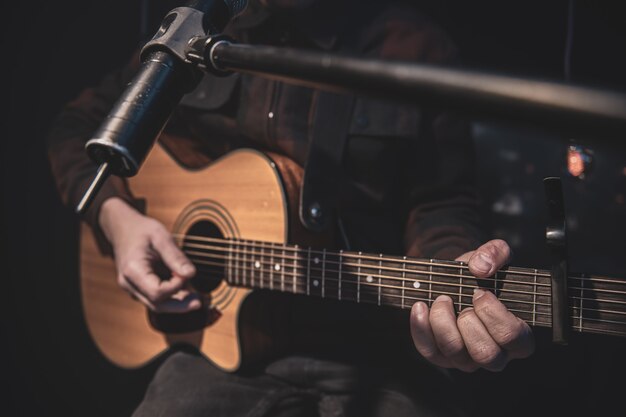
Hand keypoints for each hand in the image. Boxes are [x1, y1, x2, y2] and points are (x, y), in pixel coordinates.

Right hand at [99, 197, 200, 312]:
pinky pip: (156, 298)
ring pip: (157, 304)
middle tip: (200, 301)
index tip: (188, 274)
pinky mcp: (139, 288)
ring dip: (178, 303)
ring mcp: (133, 288)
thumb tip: (191, 274)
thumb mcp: (161, 236)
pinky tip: (187, 290)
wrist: (123, 229)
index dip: (176, 286)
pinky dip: (172, 296)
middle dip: (180, 305)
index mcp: (132, 270)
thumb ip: (175, 256)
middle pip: (156, 304)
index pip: (157, 291)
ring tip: (197, 296)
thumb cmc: (141, 230)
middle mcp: (129, 284)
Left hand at [409, 239, 533, 371]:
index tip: (480, 292)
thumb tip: (480, 267)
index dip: (494, 314)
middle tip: (461, 297)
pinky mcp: (442, 357)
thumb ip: (495, 253)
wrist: (456, 280)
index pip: (511, 337)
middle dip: (468, 321)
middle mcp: (496, 354)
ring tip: (441, 299)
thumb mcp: (494, 256)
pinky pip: (429, 350)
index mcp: (517, 336)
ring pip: (454, 352)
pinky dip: (421, 327)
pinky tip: (421, 306)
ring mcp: (468, 359)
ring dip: (443, 321)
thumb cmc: (482, 275)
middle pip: (485, 353)